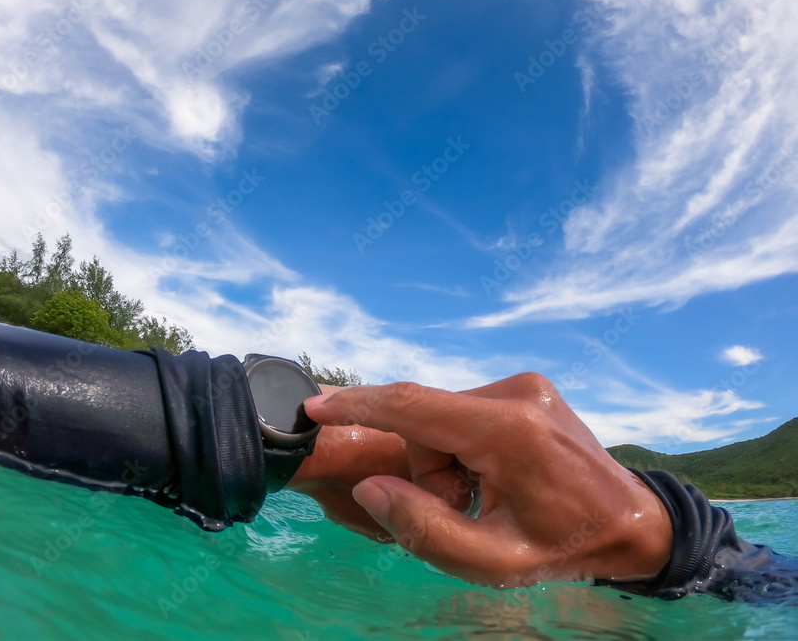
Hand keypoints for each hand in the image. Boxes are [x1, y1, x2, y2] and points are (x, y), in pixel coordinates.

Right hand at [298, 373, 672, 588]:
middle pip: (425, 422)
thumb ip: (424, 529)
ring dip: (445, 461)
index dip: (358, 406)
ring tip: (484, 496)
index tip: (313, 406)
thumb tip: (371, 486)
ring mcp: (523, 383)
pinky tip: (494, 475)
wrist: (631, 521)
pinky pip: (463, 413)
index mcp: (509, 432)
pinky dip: (461, 447)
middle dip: (425, 469)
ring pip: (441, 418)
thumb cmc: (564, 547)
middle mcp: (515, 392)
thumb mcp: (494, 562)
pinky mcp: (525, 386)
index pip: (414, 407)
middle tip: (462, 508)